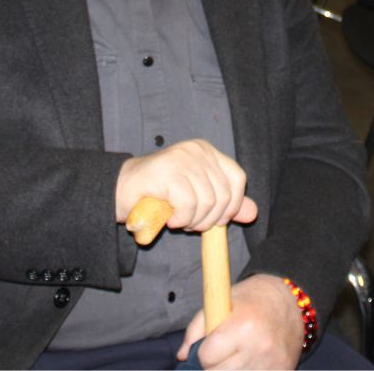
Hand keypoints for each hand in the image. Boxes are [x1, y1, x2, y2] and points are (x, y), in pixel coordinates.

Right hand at [114, 138, 257, 232]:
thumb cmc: (159, 195)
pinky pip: (189, 204)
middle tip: (191, 224)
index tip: (216, 220)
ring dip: (194, 221)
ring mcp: (183, 158)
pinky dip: (181, 219)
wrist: (119, 191)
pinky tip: (170, 219)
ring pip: (208, 201)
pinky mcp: (169, 170)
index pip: (238, 177)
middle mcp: (198, 150)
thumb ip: (225, 204)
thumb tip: (253, 213)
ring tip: (179, 221)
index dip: (232, 204)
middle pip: (224, 193)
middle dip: (210, 219)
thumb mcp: (197, 199)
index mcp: (208, 151)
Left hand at [177, 275, 302, 369]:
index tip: (213, 344)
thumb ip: (197, 329)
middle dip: (216, 365)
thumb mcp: (221, 301)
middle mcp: (259, 348)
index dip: (205, 352)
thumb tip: (183, 356)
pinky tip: (253, 362)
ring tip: (240, 355)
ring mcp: (272, 364)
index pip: (206, 358)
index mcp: (242, 326)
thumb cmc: (252, 300)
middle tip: (226, 351)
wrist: (293, 301)